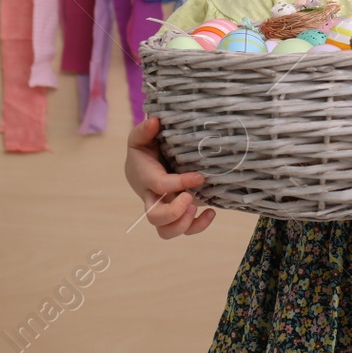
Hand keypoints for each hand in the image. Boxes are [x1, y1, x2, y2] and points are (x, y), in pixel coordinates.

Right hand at [125, 115, 215, 238]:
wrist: (142, 165)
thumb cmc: (144, 150)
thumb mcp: (140, 137)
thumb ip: (145, 130)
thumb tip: (155, 121)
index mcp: (145, 177)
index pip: (160, 186)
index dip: (180, 184)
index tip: (200, 177)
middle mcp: (153, 197)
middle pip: (155, 217)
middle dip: (174, 213)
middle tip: (190, 198)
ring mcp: (165, 208)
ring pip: (166, 231)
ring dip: (183, 225)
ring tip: (198, 209)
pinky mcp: (177, 213)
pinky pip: (184, 230)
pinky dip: (198, 227)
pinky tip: (211, 212)